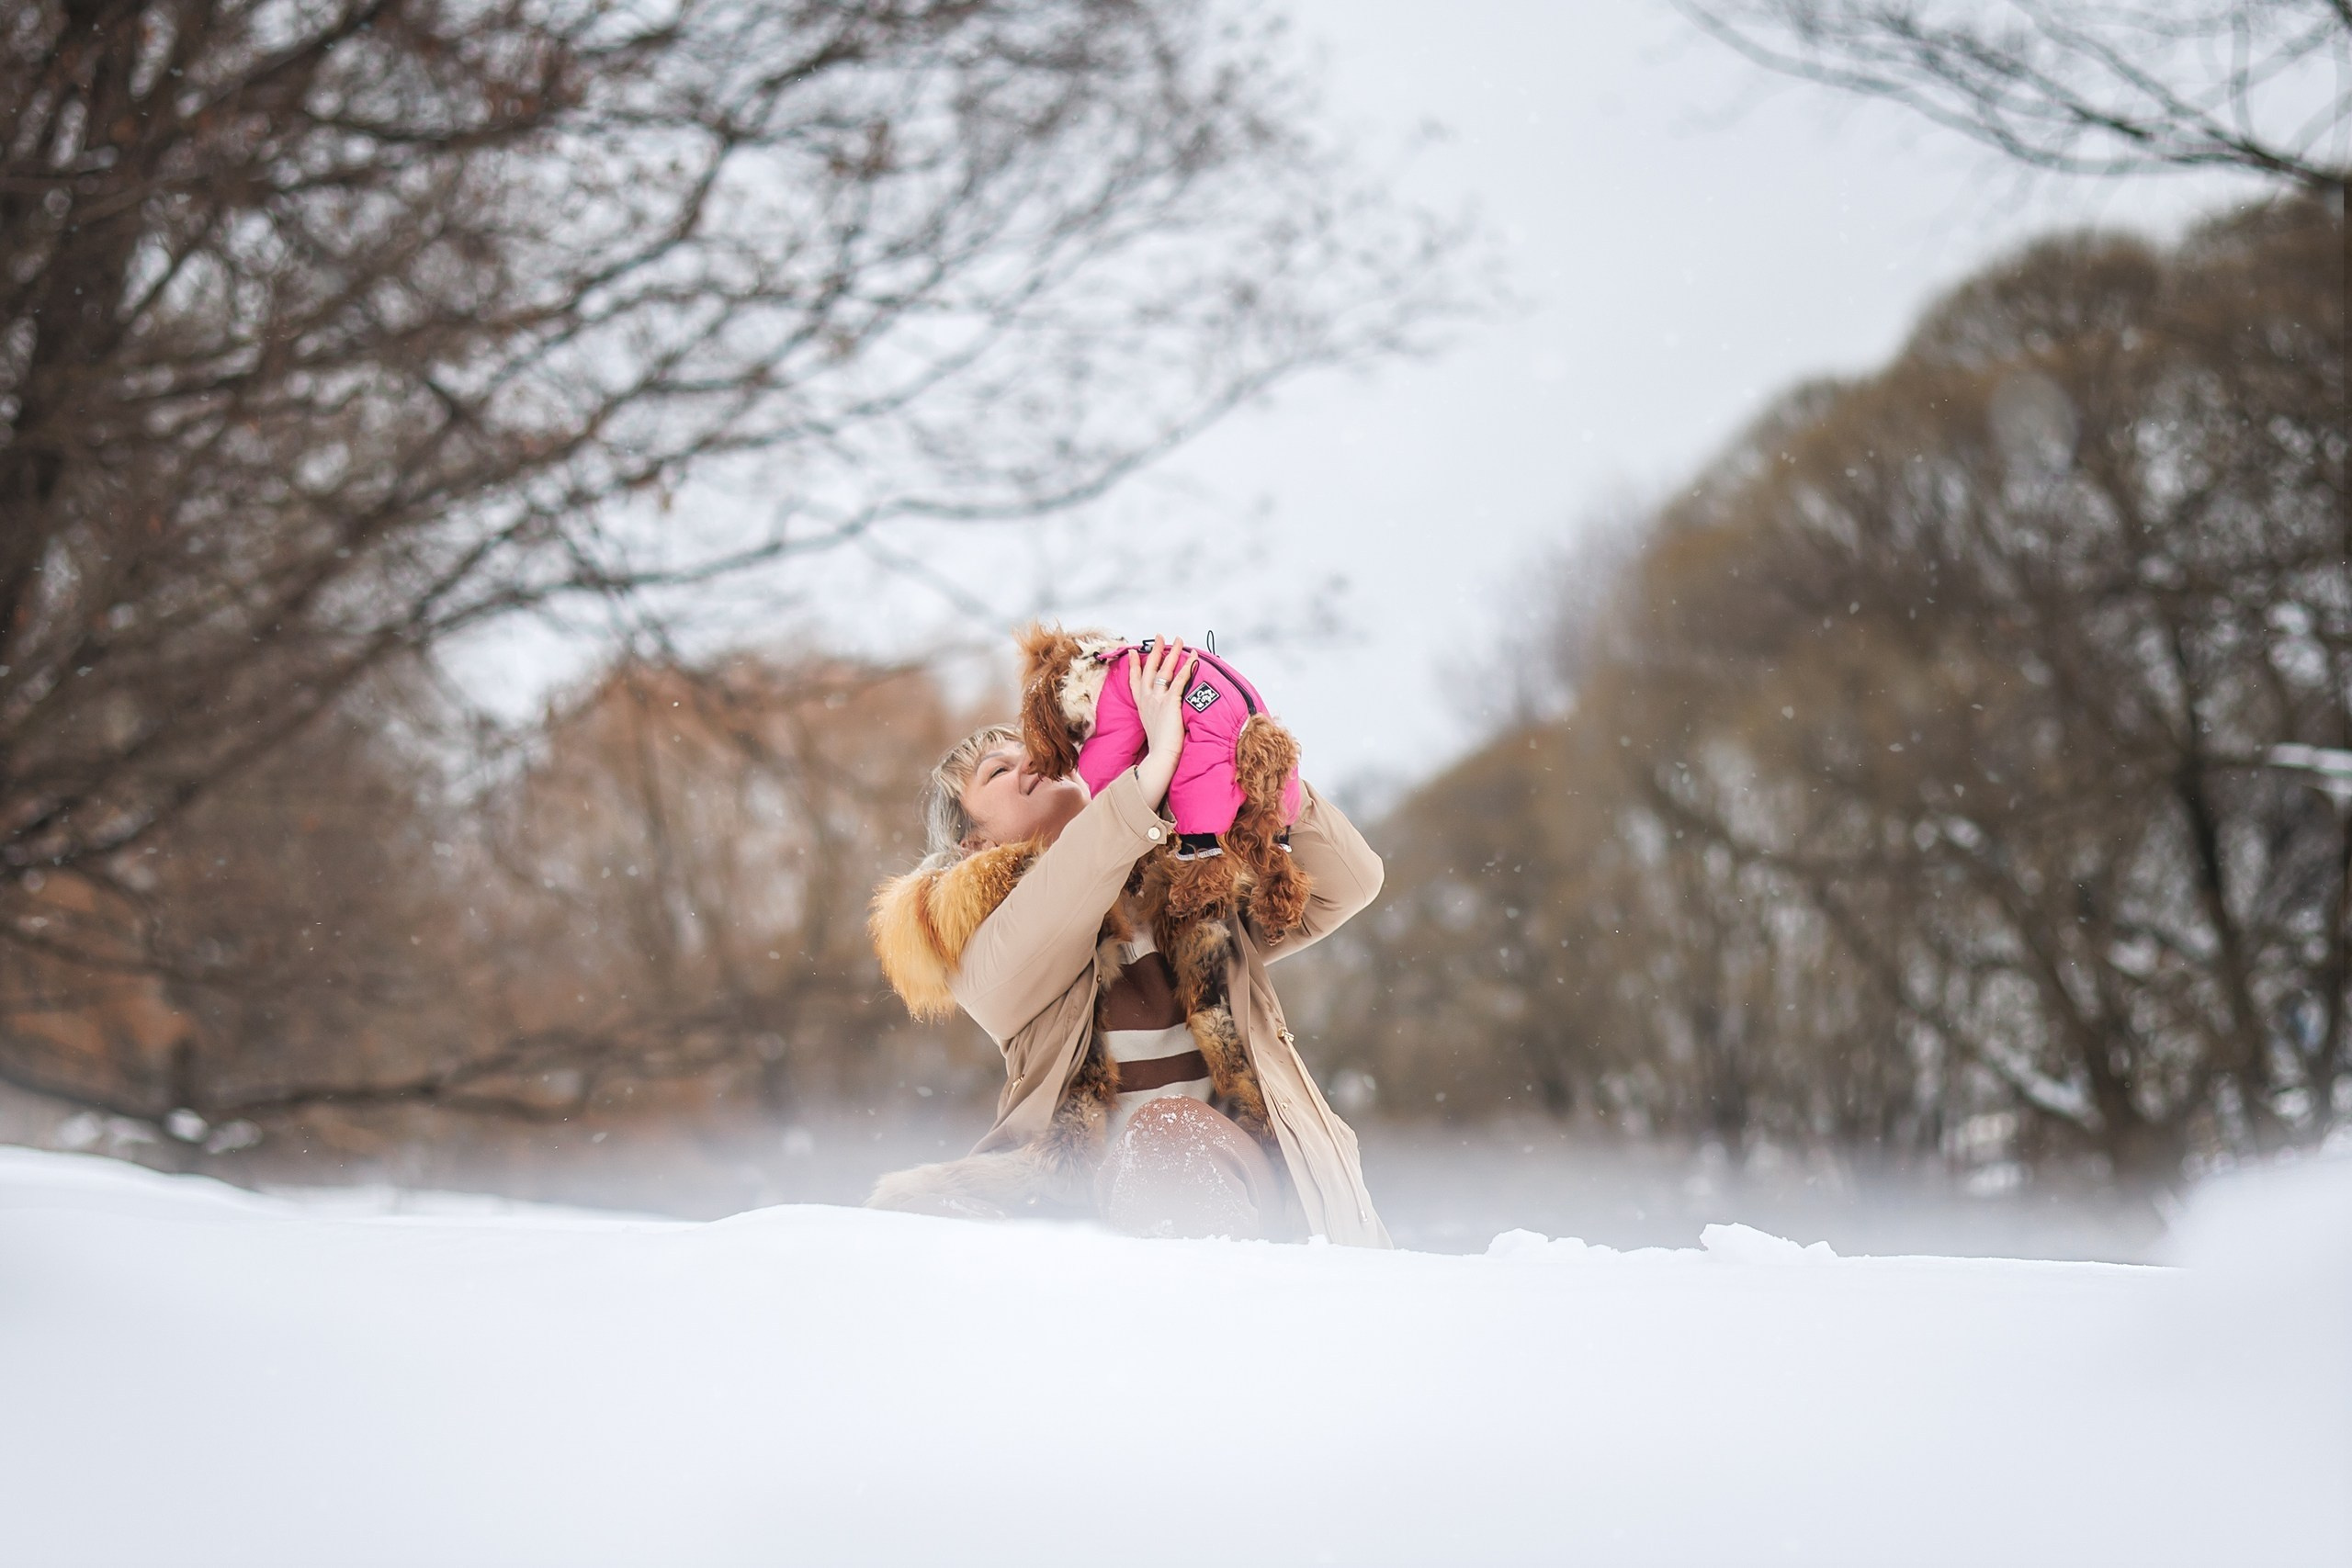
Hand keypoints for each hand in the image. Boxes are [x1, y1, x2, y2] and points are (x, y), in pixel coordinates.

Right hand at [1128, 635, 1196, 807]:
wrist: (1160, 758)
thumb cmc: (1159, 750)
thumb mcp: (1153, 729)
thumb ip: (1155, 719)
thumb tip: (1162, 719)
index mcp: (1142, 706)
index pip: (1135, 681)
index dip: (1134, 665)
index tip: (1134, 652)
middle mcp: (1147, 700)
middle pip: (1149, 669)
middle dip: (1155, 651)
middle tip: (1159, 636)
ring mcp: (1158, 699)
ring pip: (1164, 670)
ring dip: (1172, 653)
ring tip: (1179, 640)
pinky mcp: (1170, 702)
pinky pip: (1181, 679)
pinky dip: (1188, 666)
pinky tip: (1193, 657)